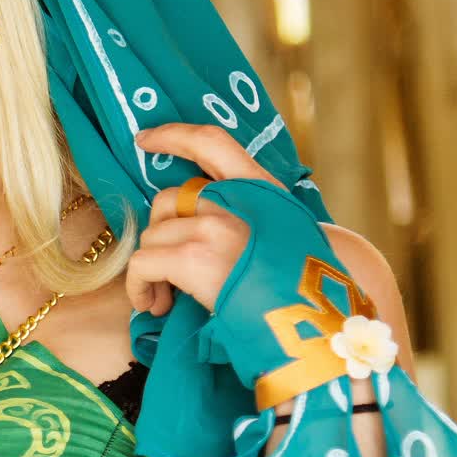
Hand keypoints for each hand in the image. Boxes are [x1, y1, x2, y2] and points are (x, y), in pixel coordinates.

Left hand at [125, 121, 289, 317]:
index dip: (173, 135)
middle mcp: (237, 199)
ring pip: (152, 235)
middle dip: (158, 236)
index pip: (211, 143)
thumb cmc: (300, 290)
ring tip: (163, 299)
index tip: (145, 140)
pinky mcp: (192, 257)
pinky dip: (138, 286)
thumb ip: (247, 221)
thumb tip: (197, 234)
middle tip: (165, 275)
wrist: (318, 320)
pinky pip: (142, 262)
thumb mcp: (284, 235)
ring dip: (148, 270)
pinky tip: (154, 305)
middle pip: (167, 200)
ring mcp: (214, 225)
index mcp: (261, 188)